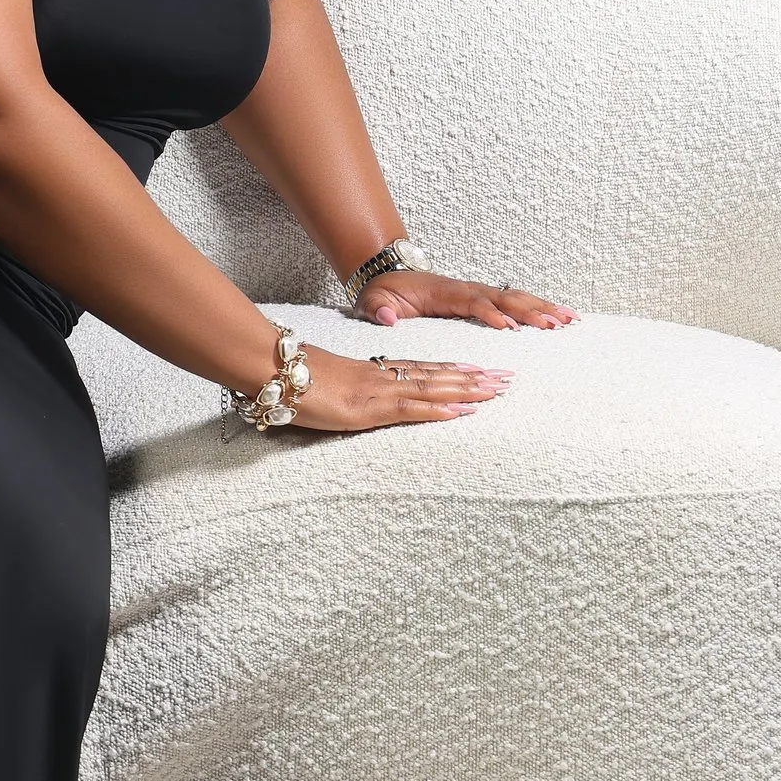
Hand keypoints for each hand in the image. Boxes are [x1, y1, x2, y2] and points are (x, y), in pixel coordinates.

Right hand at [286, 344, 508, 431]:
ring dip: (467, 390)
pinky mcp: (370, 409)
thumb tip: (349, 394)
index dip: (453, 369)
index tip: (481, 369)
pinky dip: (440, 410)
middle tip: (506, 379)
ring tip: (496, 391)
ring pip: (433, 388)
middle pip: (437, 376)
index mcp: (375, 372)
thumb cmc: (294, 378)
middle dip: (473, 378)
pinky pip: (412, 409)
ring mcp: (379, 392)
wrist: (274, 371)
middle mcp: (383, 378)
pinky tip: (462, 411)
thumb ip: (346, 388)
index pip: (423, 369)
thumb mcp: (328, 383)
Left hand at [354, 265, 574, 330]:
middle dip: (528, 309)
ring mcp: (474, 292)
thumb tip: (389, 317)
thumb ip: (378, 308)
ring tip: (568, 319)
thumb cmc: (382, 292)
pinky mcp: (480, 299)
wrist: (387, 275)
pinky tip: (558, 316)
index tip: (508, 327)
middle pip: (501, 296)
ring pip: (512, 296)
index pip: (470, 301)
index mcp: (442, 293)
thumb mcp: (371, 300)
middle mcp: (464, 289)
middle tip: (554, 324)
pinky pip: (511, 301)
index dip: (489, 313)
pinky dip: (536, 306)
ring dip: (541, 307)